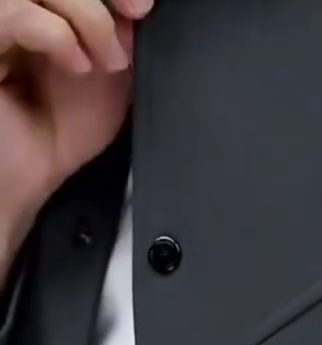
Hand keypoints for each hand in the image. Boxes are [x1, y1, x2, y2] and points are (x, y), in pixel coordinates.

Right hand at [0, 0, 153, 255]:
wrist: (25, 183)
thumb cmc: (54, 135)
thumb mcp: (105, 79)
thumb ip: (117, 35)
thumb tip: (137, 7)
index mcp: (39, 7)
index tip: (142, 6)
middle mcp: (12, 10)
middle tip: (135, 16)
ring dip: (88, 16)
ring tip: (106, 60)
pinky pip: (14, 13)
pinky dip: (56, 33)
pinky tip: (75, 65)